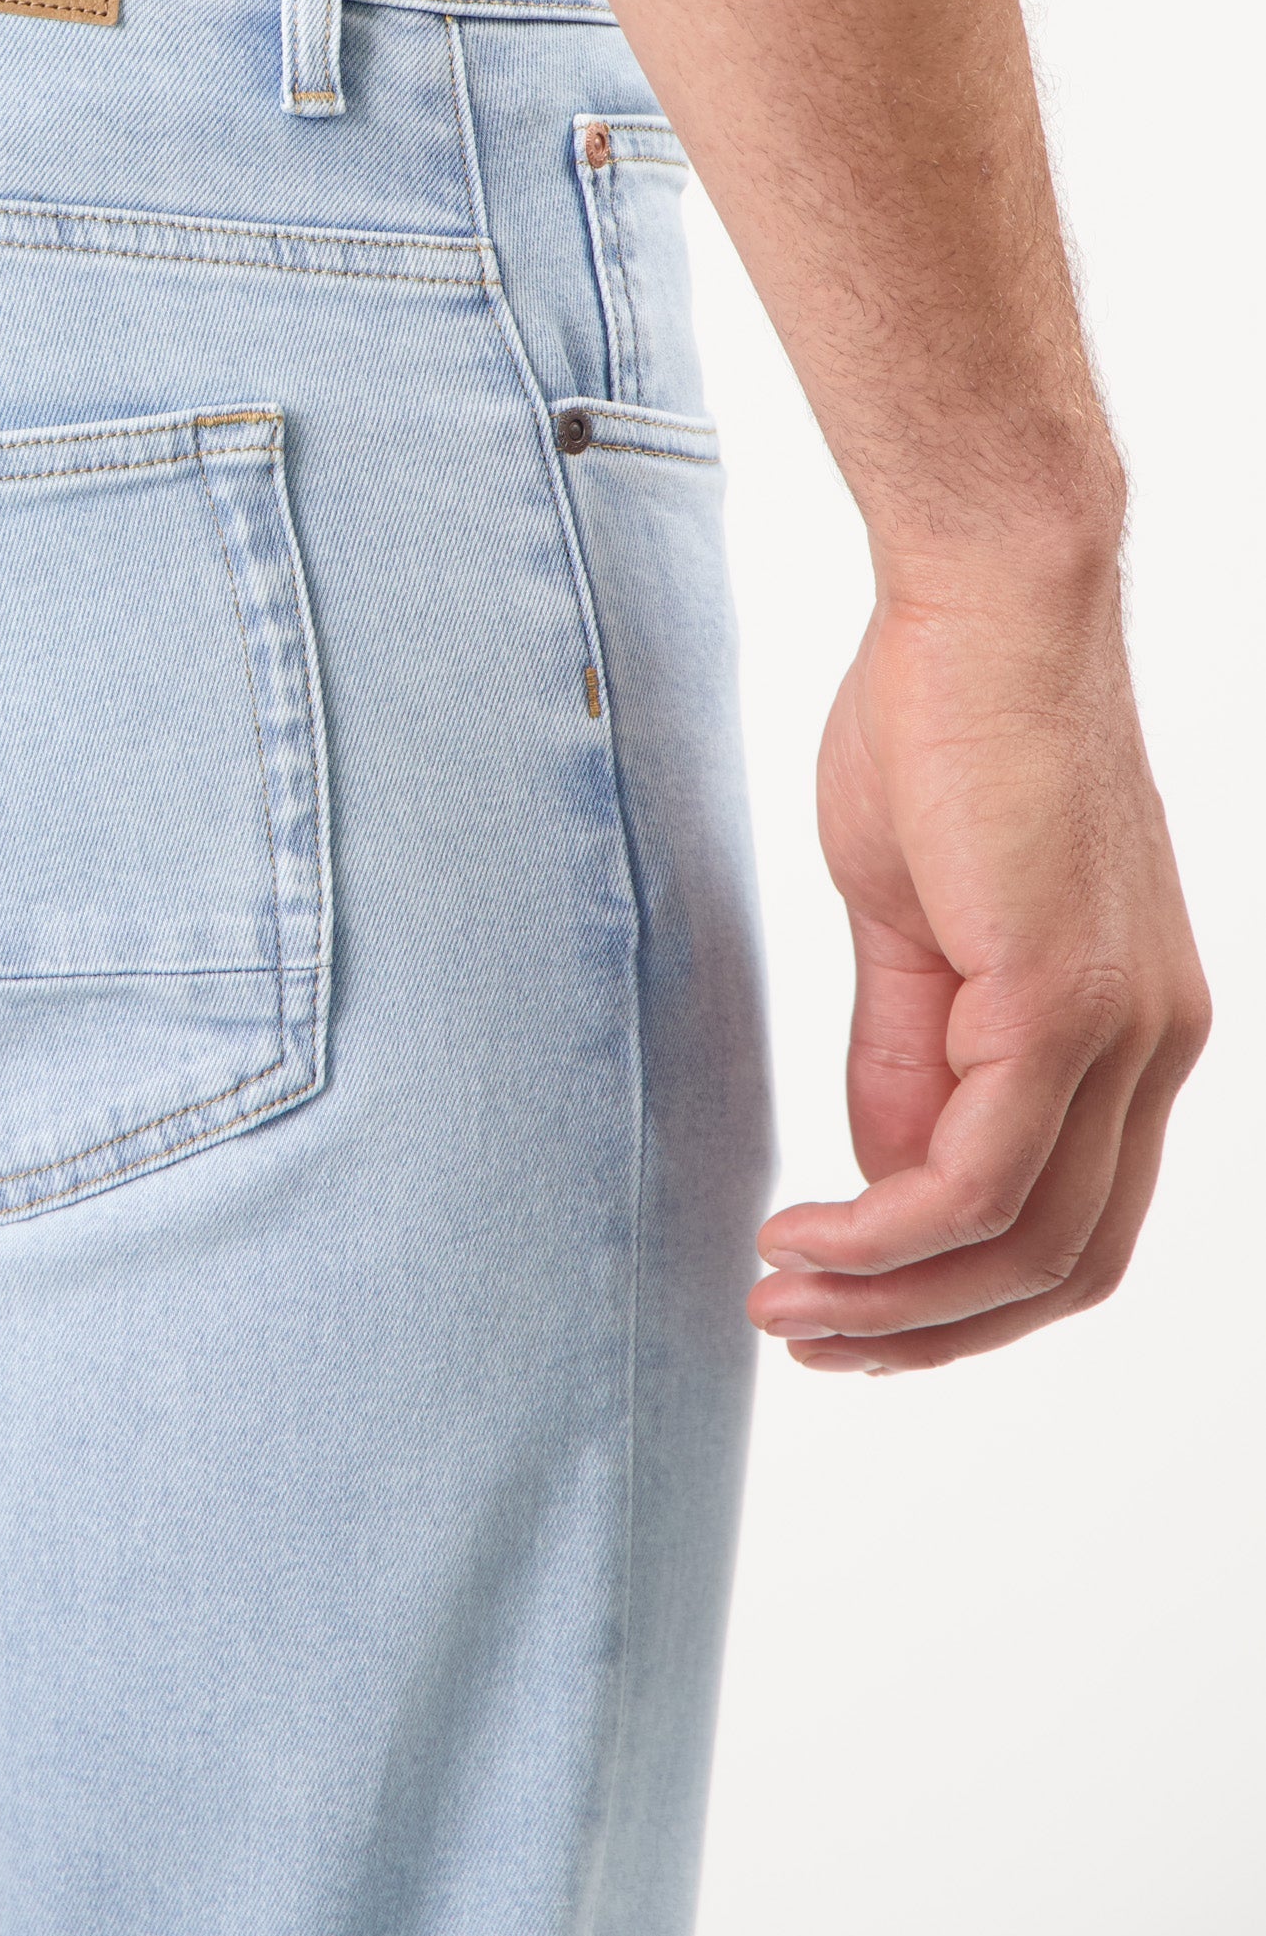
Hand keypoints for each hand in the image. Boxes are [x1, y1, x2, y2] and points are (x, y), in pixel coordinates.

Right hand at [748, 532, 1208, 1372]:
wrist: (988, 598)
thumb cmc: (942, 723)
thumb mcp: (911, 918)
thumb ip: (907, 1051)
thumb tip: (880, 1178)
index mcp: (1133, 1028)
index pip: (1072, 1222)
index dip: (959, 1297)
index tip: (840, 1305)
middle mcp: (1155, 1046)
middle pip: (1063, 1267)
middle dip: (925, 1332)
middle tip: (801, 1337)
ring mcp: (1123, 1029)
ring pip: (1026, 1242)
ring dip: (893, 1298)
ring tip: (780, 1295)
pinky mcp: (1066, 999)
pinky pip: (982, 1174)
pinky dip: (892, 1232)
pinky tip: (808, 1229)